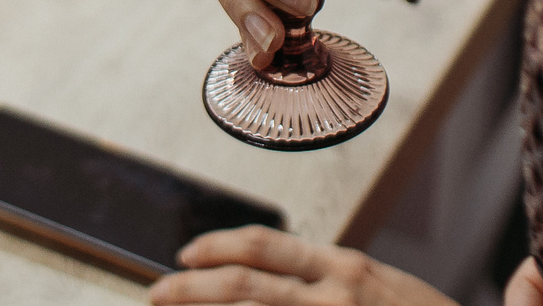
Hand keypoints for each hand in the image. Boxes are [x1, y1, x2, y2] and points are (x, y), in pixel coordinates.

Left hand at [152, 228, 451, 304]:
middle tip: (157, 293)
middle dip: (190, 289)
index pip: (266, 245)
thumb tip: (279, 272)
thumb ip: (335, 280)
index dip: (216, 247)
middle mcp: (338, 297)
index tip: (184, 257)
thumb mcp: (385, 289)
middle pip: (244, 284)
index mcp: (346, 270)